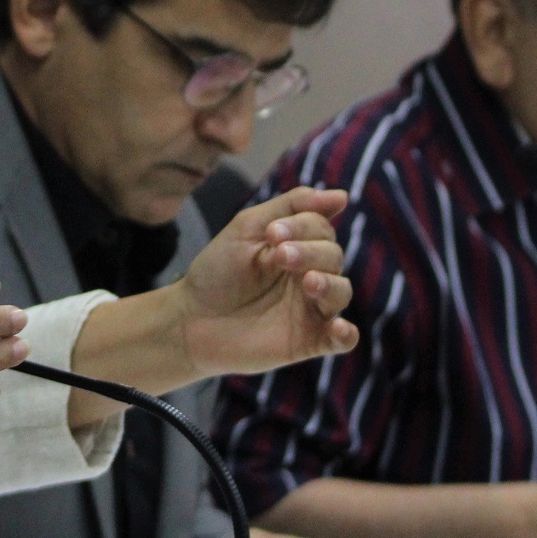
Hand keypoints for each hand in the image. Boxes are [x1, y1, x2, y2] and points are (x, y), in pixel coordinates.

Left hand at [174, 187, 358, 376]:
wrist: (190, 319)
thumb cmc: (217, 271)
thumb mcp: (248, 227)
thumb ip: (291, 206)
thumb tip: (342, 196)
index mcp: (298, 247)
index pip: (320, 228)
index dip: (302, 226)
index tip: (271, 233)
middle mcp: (309, 276)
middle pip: (333, 256)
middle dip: (309, 252)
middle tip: (280, 255)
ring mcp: (310, 310)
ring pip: (341, 292)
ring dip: (329, 283)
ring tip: (308, 282)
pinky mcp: (307, 342)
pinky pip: (341, 341)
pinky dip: (346, 335)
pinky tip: (340, 328)